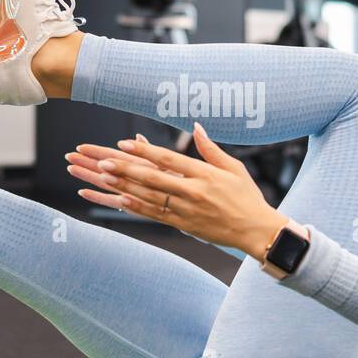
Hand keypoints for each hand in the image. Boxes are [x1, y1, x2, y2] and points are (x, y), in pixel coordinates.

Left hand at [65, 123, 288, 259]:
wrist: (256, 231)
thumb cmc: (246, 197)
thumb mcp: (234, 168)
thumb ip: (211, 148)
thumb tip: (196, 126)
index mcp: (205, 175)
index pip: (168, 160)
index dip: (144, 151)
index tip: (123, 143)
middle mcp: (193, 192)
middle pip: (152, 178)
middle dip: (124, 169)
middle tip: (101, 161)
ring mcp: (186, 210)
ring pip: (148, 197)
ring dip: (122, 186)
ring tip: (101, 177)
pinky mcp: (183, 225)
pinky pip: (154, 215)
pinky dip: (135, 207)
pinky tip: (117, 200)